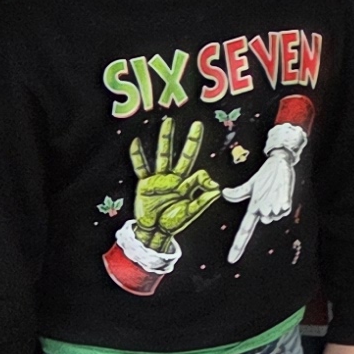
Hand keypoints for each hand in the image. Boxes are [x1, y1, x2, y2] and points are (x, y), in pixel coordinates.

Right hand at [128, 112, 228, 250]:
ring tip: (168, 122)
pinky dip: (137, 155)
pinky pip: (140, 166)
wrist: (153, 231)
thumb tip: (218, 189)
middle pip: (183, 155)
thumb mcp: (189, 213)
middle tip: (197, 124)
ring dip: (165, 138)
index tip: (212, 186)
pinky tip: (136, 142)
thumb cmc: (172, 223)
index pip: (199, 174)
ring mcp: (159, 179)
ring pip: (163, 154)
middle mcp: (174, 178)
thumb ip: (202, 201)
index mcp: (187, 185)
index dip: (205, 178)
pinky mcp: (145, 183)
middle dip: (190, 140)